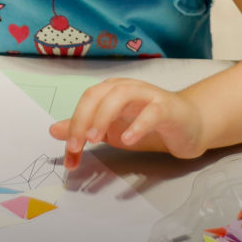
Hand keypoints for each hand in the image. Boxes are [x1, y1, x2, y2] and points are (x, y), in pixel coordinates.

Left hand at [49, 78, 207, 168]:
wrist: (188, 126)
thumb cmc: (148, 125)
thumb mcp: (110, 130)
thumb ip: (83, 128)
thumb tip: (53, 131)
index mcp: (110, 91)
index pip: (86, 102)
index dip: (73, 125)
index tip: (70, 153)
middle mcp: (127, 88)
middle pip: (98, 94)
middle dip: (83, 119)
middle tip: (78, 145)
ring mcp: (148, 96)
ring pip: (122, 95)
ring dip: (104, 115)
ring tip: (95, 138)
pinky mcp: (168, 108)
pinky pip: (152, 112)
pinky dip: (138, 125)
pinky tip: (128, 140)